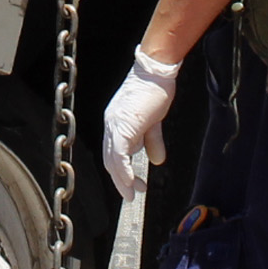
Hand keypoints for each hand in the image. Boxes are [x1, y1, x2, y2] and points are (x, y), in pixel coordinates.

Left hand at [104, 46, 181, 196]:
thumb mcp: (154, 122)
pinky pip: (119, 155)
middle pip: (109, 159)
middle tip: (131, 195)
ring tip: (131, 194)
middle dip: (120, 180)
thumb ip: (152, 141)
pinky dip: (124, 171)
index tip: (133, 184)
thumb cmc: (156, 91)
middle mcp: (110, 125)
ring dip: (122, 180)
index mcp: (115, 122)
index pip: (113, 152)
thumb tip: (157, 161)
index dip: (122, 170)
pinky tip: (130, 182)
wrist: (156, 73)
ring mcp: (114, 125)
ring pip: (112, 160)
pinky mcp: (123, 126)